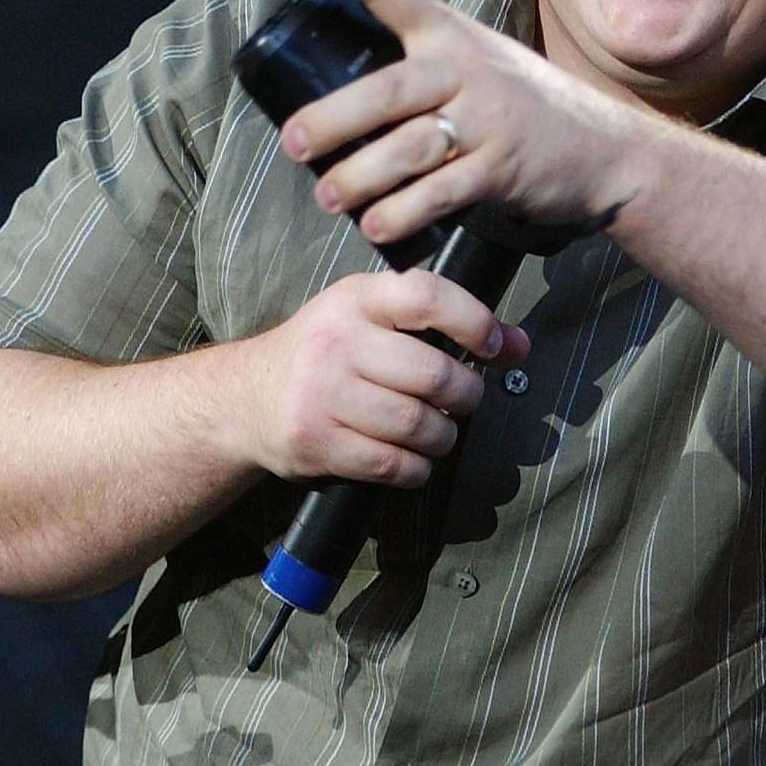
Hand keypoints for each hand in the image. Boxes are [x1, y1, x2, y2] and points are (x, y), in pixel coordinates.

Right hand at [232, 269, 530, 488]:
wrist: (246, 398)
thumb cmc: (327, 352)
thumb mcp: (374, 319)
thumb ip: (444, 324)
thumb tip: (519, 345)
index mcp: (356, 299)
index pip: (426, 296)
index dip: (474, 321)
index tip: (492, 346)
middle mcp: (337, 341)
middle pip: (432, 374)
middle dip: (465, 395)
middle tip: (463, 401)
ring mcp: (323, 395)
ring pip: (417, 425)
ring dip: (444, 437)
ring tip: (439, 432)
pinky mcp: (316, 442)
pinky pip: (392, 465)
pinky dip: (417, 468)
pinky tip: (413, 459)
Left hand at [281, 0, 651, 245]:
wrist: (607, 150)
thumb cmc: (527, 108)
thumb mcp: (484, 65)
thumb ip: (427, 71)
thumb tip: (341, 109)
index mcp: (452, 37)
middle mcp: (466, 71)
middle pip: (386, 92)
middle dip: (332, 119)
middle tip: (293, 144)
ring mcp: (487, 120)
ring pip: (407, 148)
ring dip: (359, 177)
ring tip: (327, 197)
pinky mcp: (502, 168)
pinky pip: (440, 192)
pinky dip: (402, 212)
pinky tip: (376, 226)